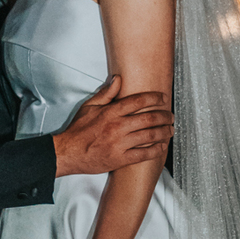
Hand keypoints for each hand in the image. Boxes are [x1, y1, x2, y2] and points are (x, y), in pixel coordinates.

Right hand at [53, 76, 172, 176]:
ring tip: (170, 130)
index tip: (163, 98)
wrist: (68, 152)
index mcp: (111, 112)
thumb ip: (106, 93)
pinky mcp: (120, 159)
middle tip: (171, 116)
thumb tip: (118, 79)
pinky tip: (162, 146)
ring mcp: (120, 144)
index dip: (154, 97)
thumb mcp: (89, 107)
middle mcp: (117, 127)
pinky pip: (143, 154)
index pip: (138, 101)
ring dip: (164, 132)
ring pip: (149, 136)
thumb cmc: (78, 130)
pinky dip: (156, 150)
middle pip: (149, 118)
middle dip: (164, 116)